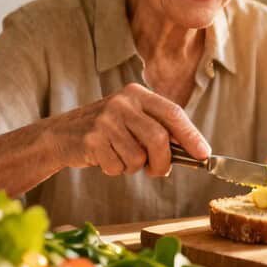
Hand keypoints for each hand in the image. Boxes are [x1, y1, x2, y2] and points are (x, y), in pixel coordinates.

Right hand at [45, 83, 209, 176]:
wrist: (62, 134)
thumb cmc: (107, 131)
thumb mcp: (133, 120)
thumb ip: (160, 130)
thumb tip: (195, 152)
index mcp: (138, 94)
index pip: (173, 113)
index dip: (191, 135)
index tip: (204, 154)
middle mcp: (122, 103)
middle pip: (158, 138)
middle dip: (163, 161)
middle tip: (159, 171)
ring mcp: (105, 120)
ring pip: (138, 157)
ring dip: (134, 167)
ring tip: (122, 158)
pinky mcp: (91, 139)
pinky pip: (118, 166)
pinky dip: (116, 170)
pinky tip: (105, 158)